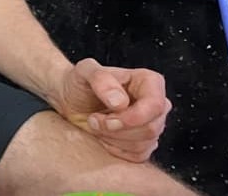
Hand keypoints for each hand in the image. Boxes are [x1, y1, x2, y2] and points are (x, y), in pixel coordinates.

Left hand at [53, 57, 172, 161]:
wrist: (71, 100)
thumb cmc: (80, 82)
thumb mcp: (83, 71)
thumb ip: (101, 79)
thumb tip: (121, 102)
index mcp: (148, 81)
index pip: (156, 105)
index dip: (134, 117)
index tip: (108, 119)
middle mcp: (155, 103)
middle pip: (151, 128)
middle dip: (117, 129)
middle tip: (94, 120)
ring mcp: (152, 124)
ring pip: (145, 144)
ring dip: (113, 138)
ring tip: (95, 123)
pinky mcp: (144, 143)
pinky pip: (139, 155)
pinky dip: (116, 148)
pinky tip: (103, 135)